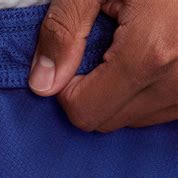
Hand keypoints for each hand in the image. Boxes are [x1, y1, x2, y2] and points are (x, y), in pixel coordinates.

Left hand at [29, 0, 177, 131]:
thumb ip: (64, 28)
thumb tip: (42, 84)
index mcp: (151, 54)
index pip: (84, 112)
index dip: (66, 89)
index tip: (72, 57)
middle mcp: (176, 82)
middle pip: (105, 120)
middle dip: (89, 93)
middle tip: (102, 46)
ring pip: (130, 119)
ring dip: (116, 94)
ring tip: (131, 44)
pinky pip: (157, 110)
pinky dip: (142, 91)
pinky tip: (150, 55)